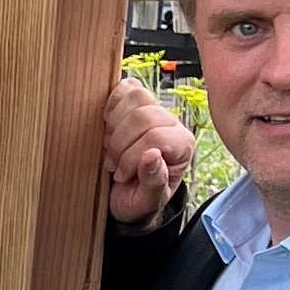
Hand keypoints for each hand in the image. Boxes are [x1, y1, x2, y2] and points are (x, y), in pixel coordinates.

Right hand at [104, 76, 194, 226]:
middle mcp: (172, 124)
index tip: (122, 175)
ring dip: (114, 124)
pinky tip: (108, 127)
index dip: (132, 156)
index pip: (156, 136)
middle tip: (115, 163)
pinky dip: (110, 105)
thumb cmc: (140, 199)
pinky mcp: (134, 104)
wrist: (126, 197)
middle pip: (144, 115)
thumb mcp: (148, 201)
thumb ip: (153, 182)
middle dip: (121, 142)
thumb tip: (151, 155)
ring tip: (112, 147)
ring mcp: (153, 111)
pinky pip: (124, 88)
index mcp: (182, 147)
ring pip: (135, 96)